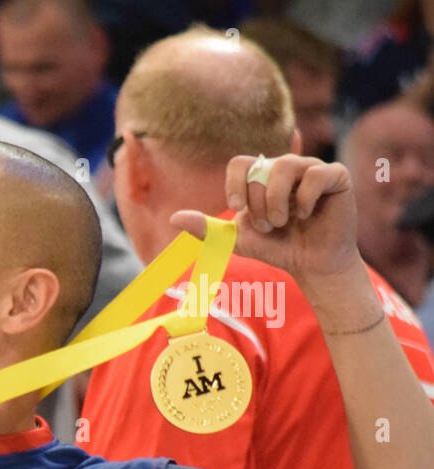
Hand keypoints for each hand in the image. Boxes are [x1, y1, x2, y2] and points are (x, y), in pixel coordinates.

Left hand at [170, 154, 359, 281]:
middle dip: (258, 204)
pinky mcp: (336, 176)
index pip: (239, 162)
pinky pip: (317, 174)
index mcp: (260, 177)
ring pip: (286, 165)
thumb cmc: (276, 247)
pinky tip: (307, 215)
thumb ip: (208, 228)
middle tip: (269, 226)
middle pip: (261, 169)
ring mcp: (311, 169)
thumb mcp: (237, 239)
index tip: (236, 208)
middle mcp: (284, 168)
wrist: (311, 264)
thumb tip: (174, 219)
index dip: (234, 185)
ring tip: (283, 222)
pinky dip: (306, 199)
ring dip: (277, 201)